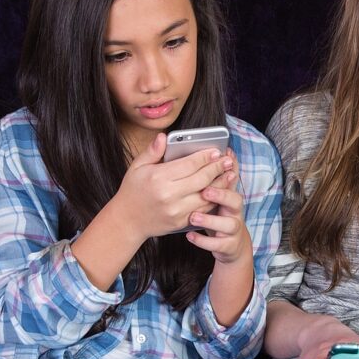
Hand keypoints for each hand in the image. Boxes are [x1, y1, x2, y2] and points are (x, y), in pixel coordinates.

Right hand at [113, 133, 233, 238]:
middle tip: (228, 160)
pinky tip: (220, 190)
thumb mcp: (137, 167)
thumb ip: (152, 151)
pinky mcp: (181, 222)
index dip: (205, 156)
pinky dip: (214, 199)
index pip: (189, 164)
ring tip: (231, 174)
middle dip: (217, 168)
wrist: (128, 221)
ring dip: (221, 184)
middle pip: (201, 179)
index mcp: (158, 178)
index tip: (216, 151)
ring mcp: (176, 211)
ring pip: (206, 196)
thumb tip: (164, 136)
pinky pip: (203, 209)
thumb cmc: (132, 191)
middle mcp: (169, 195)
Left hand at [185, 153, 250, 264]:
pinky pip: (218, 244)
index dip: (226, 172)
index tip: (217, 163)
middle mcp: (235, 211)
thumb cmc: (218, 214)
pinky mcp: (228, 245)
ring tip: (193, 216)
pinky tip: (190, 235)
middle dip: (221, 194)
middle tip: (205, 191)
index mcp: (230, 195)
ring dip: (211, 219)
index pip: (231, 181)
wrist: (230, 244)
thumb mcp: (217, 194)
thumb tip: (214, 150)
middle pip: (235, 200)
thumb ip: (213, 174)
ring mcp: (233, 229)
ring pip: (229, 224)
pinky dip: (204, 240)